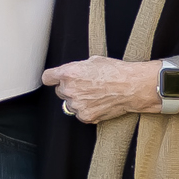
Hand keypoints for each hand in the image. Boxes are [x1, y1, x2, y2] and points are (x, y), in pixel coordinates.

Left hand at [43, 57, 158, 124]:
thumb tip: (72, 72)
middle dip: (69, 89)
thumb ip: (76, 68)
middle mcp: (69, 89)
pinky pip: (79, 114)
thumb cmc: (115, 71)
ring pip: (69, 104)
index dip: (52, 79)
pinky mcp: (85, 116)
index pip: (47, 78)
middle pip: (59, 91)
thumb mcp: (92, 61)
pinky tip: (98, 103)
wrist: (130, 86)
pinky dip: (87, 110)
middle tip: (85, 86)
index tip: (54, 80)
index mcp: (68, 73)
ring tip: (94, 95)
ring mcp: (77, 104)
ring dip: (78, 101)